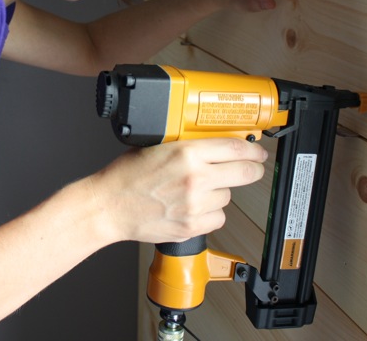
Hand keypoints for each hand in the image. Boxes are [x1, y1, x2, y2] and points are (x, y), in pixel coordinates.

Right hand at [89, 137, 268, 243]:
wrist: (109, 206)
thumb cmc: (126, 175)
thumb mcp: (157, 145)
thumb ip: (188, 144)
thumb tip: (215, 141)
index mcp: (186, 152)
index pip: (235, 147)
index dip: (252, 149)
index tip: (257, 151)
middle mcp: (195, 178)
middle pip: (244, 173)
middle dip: (252, 169)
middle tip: (251, 168)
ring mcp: (195, 204)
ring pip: (228, 196)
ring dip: (220, 191)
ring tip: (198, 190)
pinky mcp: (192, 225)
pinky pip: (218, 218)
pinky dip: (211, 213)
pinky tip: (193, 207)